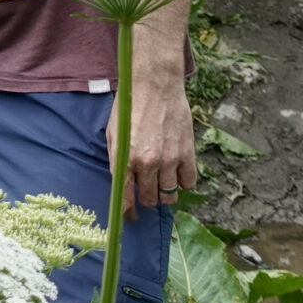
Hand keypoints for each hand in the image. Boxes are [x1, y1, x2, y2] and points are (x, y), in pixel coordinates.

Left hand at [109, 61, 195, 219]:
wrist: (155, 84)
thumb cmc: (130, 106)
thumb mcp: (113, 134)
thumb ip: (116, 161)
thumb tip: (120, 184)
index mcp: (126, 159)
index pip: (126, 200)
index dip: (128, 214)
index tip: (130, 218)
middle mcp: (148, 164)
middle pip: (150, 200)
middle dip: (146, 200)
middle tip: (146, 193)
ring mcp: (170, 160)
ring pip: (170, 195)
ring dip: (164, 194)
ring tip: (161, 184)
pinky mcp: (187, 153)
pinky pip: (189, 183)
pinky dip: (183, 182)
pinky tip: (177, 173)